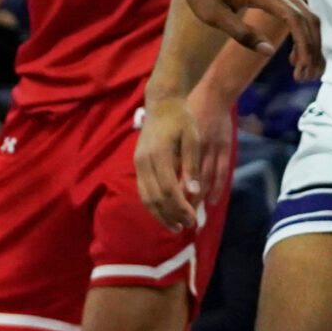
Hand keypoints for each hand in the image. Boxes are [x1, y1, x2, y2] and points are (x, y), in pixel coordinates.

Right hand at [136, 94, 210, 231]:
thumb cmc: (182, 120)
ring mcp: (138, 163)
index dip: (180, 207)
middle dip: (170, 215)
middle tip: (186, 227)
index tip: (192, 219)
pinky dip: (153, 205)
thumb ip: (192, 166)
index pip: (168, 189)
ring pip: (145, 197)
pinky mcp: (138, 164)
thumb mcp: (193, 140)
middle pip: (154, 197)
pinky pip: (142, 190)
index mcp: (159, 154)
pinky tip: (164, 212)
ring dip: (159, 214)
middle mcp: (144, 162)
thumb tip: (193, 192)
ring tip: (174, 226)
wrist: (162, 104)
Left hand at [175, 0, 325, 80]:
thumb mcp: (214, 16)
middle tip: (305, 78)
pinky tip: (294, 56)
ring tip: (303, 72)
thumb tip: (269, 52)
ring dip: (310, 44)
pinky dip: (302, 35)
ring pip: (307, 16)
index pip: (294, 18)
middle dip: (312, 49)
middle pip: (308, 18)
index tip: (301, 68)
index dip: (303, 44)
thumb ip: (242, 33)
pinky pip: (297, 13)